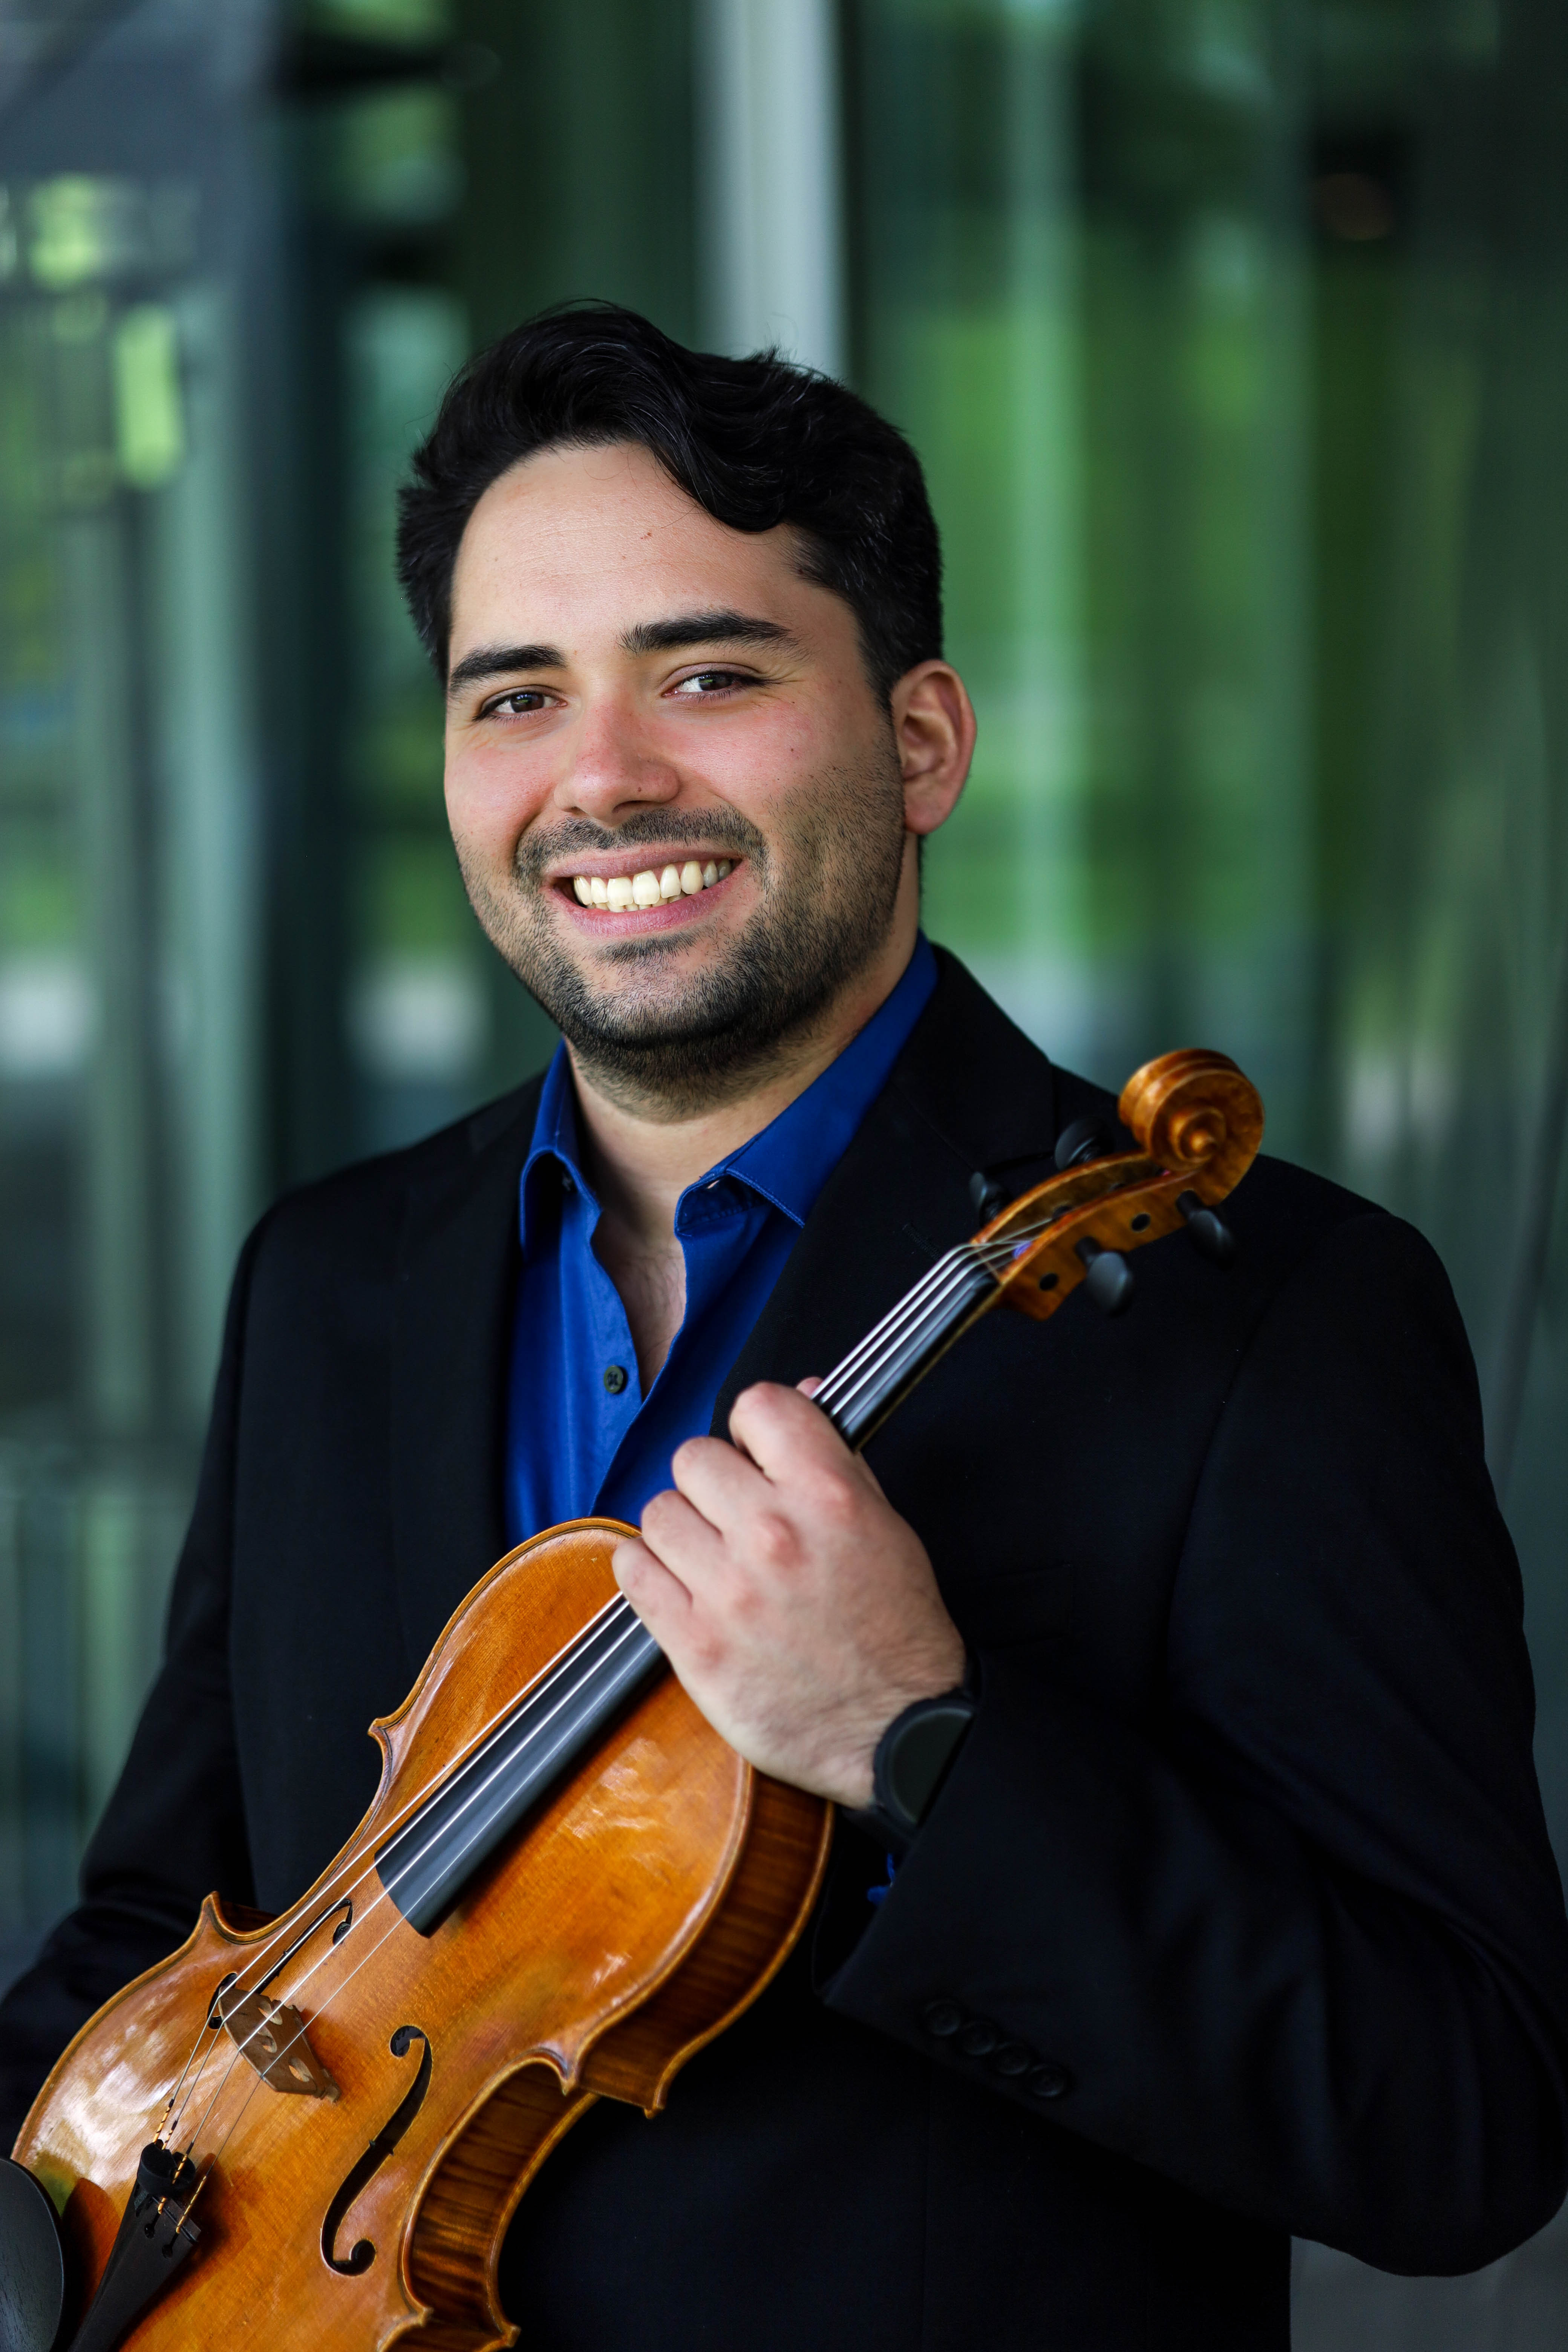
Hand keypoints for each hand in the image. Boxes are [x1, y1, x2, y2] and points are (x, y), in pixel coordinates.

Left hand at [612, 1380, 966, 1806]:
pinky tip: (679, 1585)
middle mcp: (774, 1536)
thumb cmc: (896, 1629)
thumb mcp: (886, 1526)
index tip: (757, 1454)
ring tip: (711, 1560)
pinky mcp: (694, 1646)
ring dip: (681, 1531)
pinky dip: (648, 1572)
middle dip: (713, 1484)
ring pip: (658, 1512)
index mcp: (829, 1497)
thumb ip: (836, 1458)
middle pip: (695, 1458)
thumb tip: (804, 1392)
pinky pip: (631, 1570)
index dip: (754, 1427)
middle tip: (734, 1518)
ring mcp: (729, 1592)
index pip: (760, 1405)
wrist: (897, 1730)